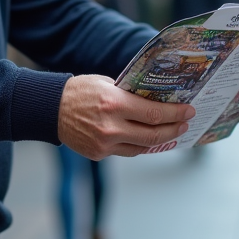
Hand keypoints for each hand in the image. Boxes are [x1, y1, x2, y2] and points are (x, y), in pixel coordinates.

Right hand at [58, 74, 194, 159]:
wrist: (50, 109)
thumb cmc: (80, 91)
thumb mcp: (106, 84)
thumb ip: (128, 94)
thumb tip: (155, 100)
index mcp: (114, 104)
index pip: (154, 114)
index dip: (175, 114)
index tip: (188, 111)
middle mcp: (111, 127)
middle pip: (153, 135)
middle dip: (173, 129)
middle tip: (185, 124)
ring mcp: (104, 144)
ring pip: (142, 147)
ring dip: (159, 141)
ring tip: (171, 132)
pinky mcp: (98, 154)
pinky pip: (126, 151)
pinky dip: (139, 145)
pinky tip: (147, 138)